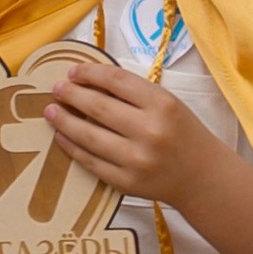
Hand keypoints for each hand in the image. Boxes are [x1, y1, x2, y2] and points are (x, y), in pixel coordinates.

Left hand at [43, 54, 220, 208]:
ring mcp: (136, 160)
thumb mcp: (168, 104)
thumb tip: (91, 81)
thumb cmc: (183, 134)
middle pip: (98, 107)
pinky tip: (62, 137)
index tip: (74, 71)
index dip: (90, 73)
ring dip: (64, 121)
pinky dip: (72, 147)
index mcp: (162, 104)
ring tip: (51, 111)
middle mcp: (149, 131)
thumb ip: (134, 93)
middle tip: (57, 88)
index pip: (117, 80)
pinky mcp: (126, 182)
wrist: (201, 177)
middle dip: (71, 94)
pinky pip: (91, 162)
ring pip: (89, 136)